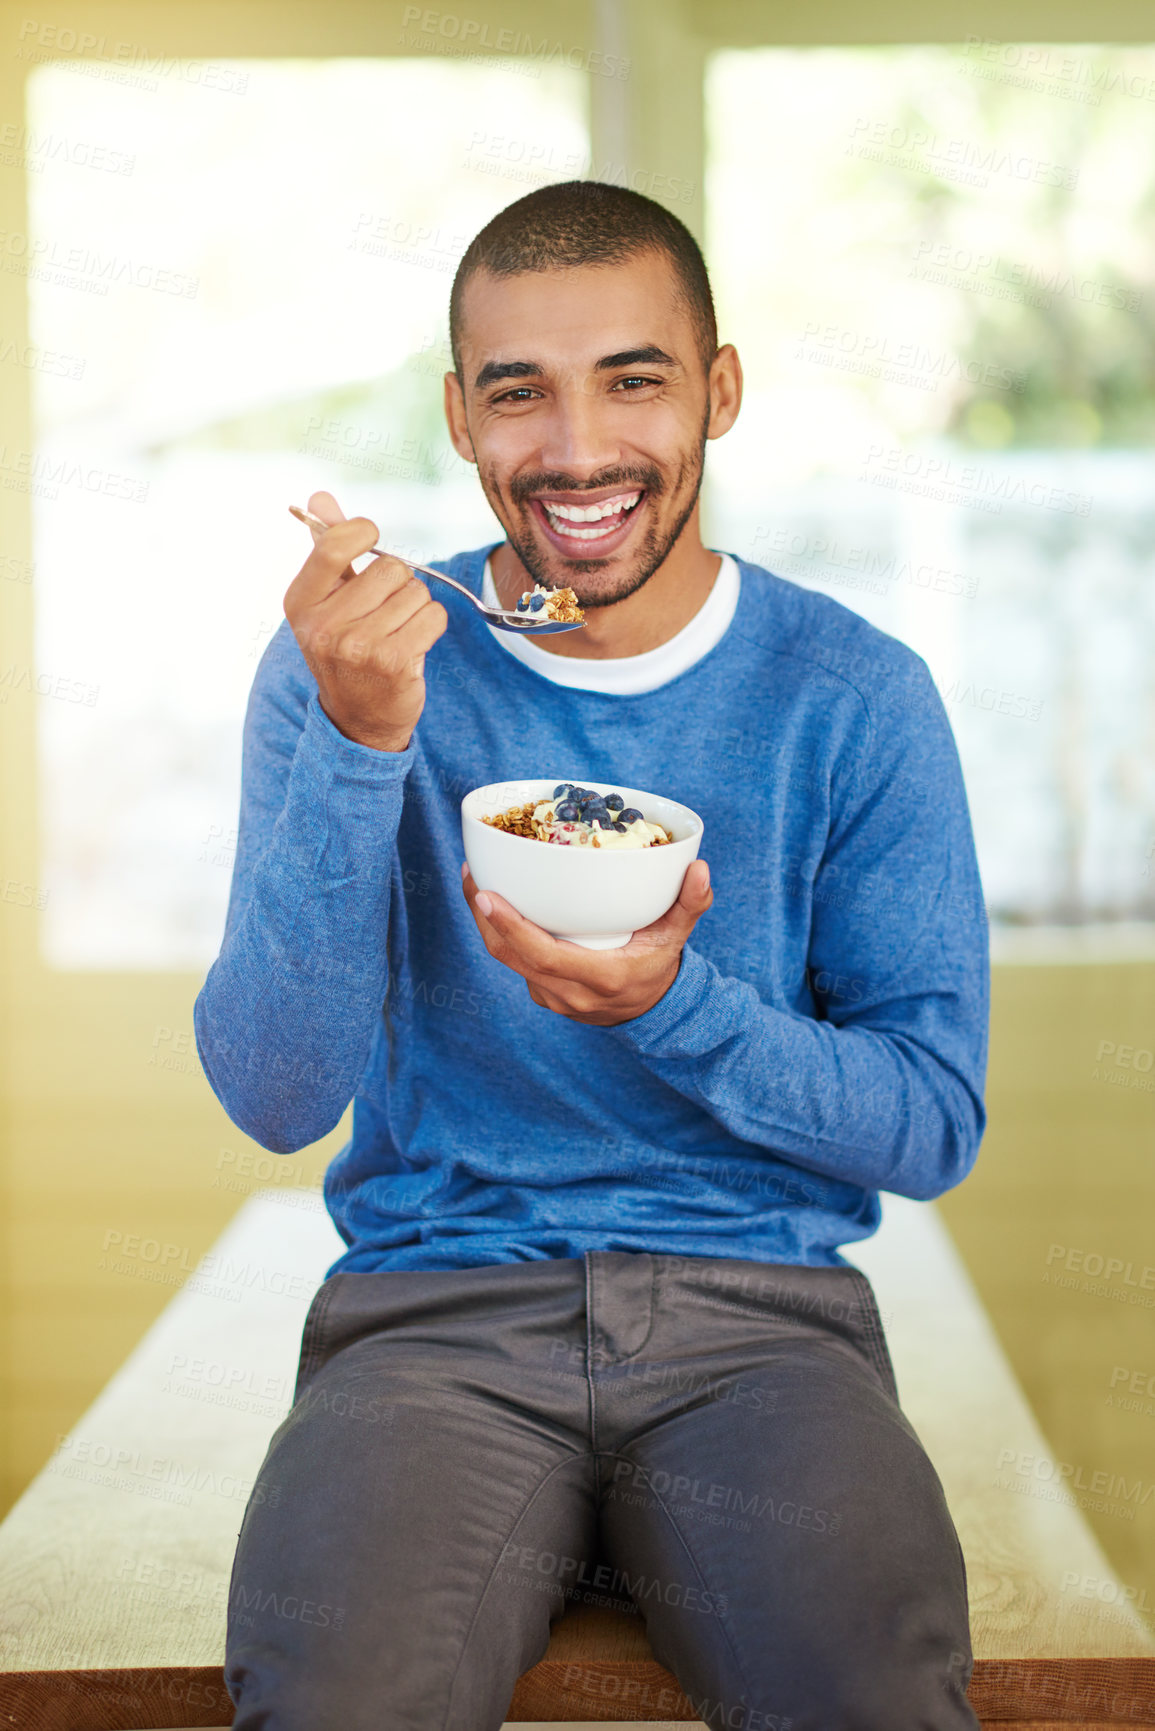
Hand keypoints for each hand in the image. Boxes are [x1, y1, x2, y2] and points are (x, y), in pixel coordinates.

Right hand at [283, 490, 447, 751]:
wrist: (358, 717)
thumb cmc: (345, 647)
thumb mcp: (326, 600)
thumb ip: (327, 548)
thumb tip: (321, 497)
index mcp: (300, 602)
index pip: (335, 544)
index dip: (363, 532)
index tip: (369, 540)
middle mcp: (323, 626)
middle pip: (391, 568)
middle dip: (399, 584)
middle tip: (384, 612)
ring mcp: (357, 648)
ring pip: (417, 593)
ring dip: (416, 608)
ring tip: (397, 632)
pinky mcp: (393, 664)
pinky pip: (434, 617)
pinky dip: (432, 626)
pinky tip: (412, 645)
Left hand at [461, 858, 712, 1024]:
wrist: (652, 1014)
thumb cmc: (661, 966)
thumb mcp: (678, 938)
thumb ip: (691, 905)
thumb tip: (700, 867)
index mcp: (600, 979)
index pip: (543, 955)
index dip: (511, 926)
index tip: (487, 894)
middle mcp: (569, 994)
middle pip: (511, 956)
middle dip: (484, 916)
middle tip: (472, 874)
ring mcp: (552, 998)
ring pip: (506, 960)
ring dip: (486, 923)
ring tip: (475, 881)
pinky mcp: (543, 995)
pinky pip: (513, 963)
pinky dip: (500, 934)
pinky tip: (493, 904)